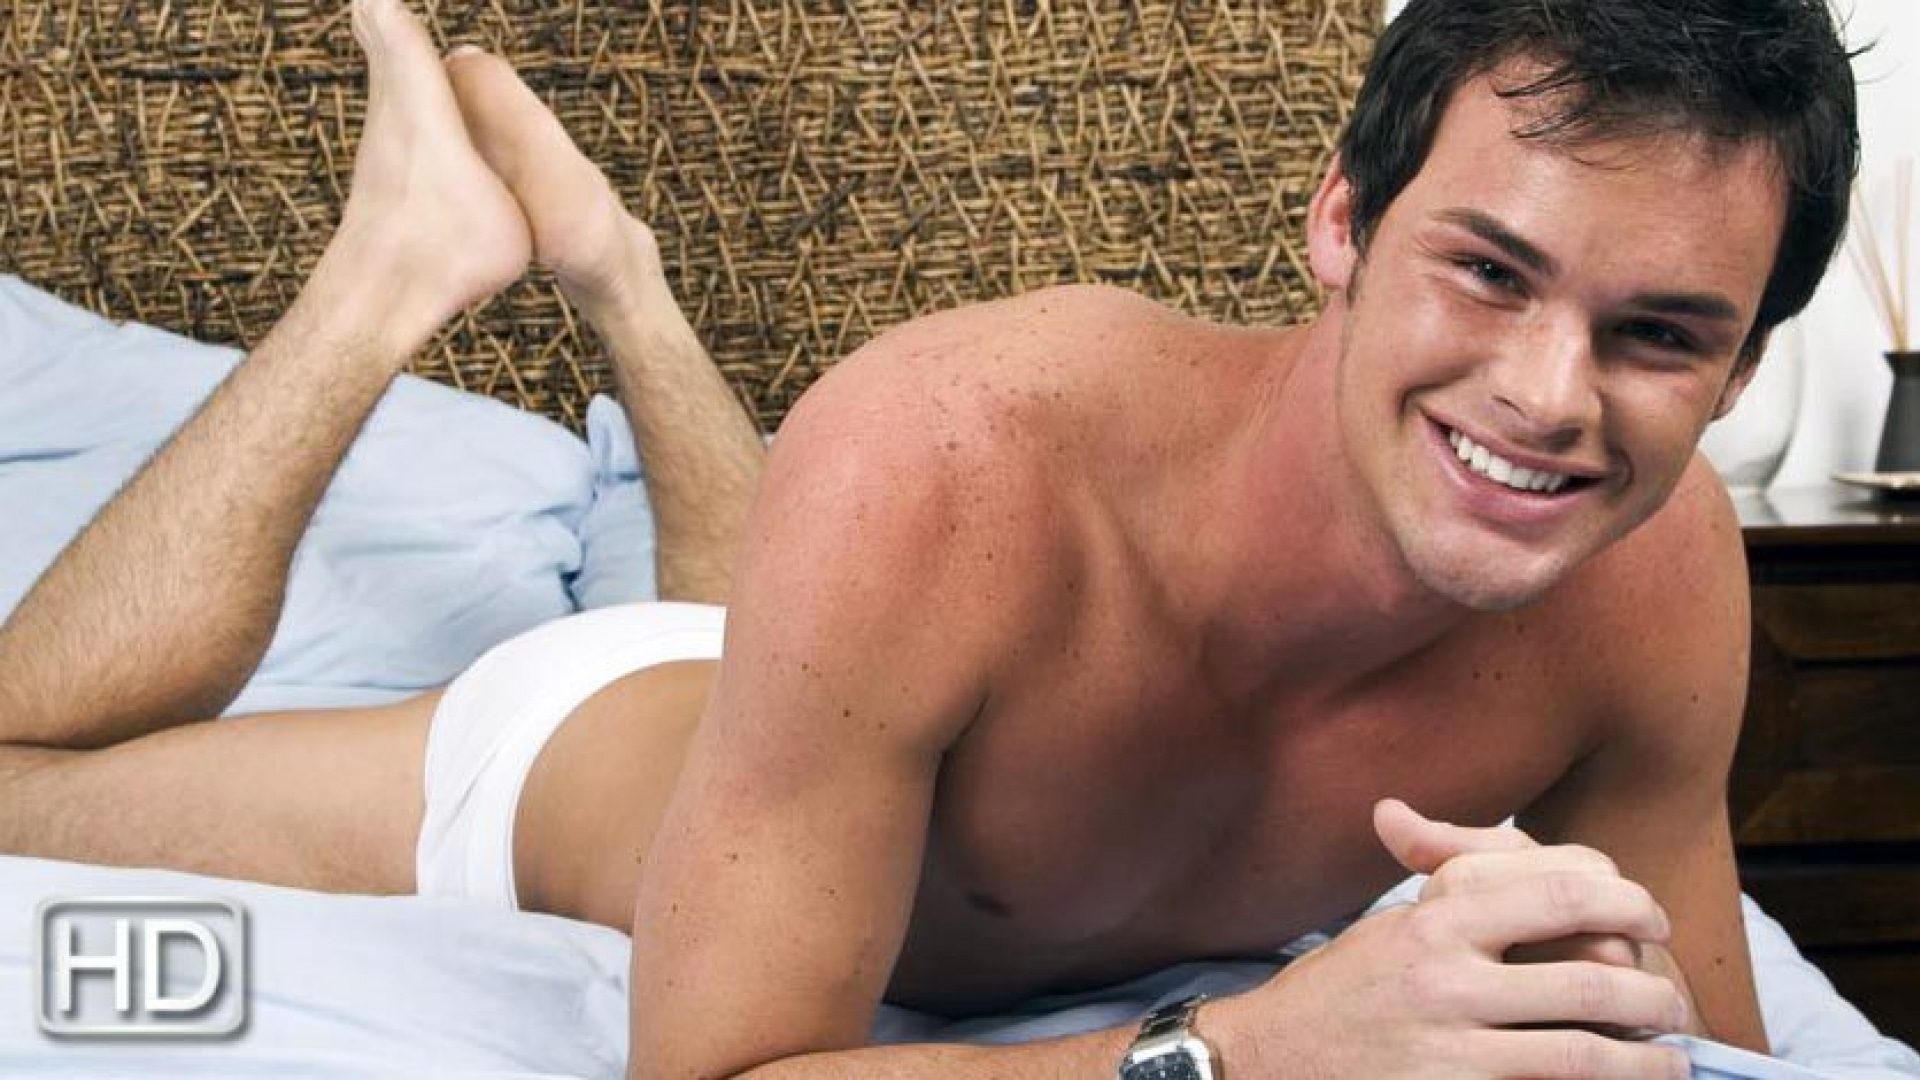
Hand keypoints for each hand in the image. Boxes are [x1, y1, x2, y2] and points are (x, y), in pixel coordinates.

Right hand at [1208, 800, 1692, 1078]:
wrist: (1263, 1064)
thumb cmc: (1334, 996)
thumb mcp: (1384, 926)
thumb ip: (1434, 876)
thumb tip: (1400, 813)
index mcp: (1435, 919)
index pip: (1563, 892)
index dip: (1629, 903)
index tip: (1652, 920)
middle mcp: (1445, 978)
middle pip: (1592, 975)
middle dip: (1654, 993)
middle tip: (1672, 1003)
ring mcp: (1449, 1047)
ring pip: (1585, 1052)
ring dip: (1645, 1059)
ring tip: (1670, 1059)